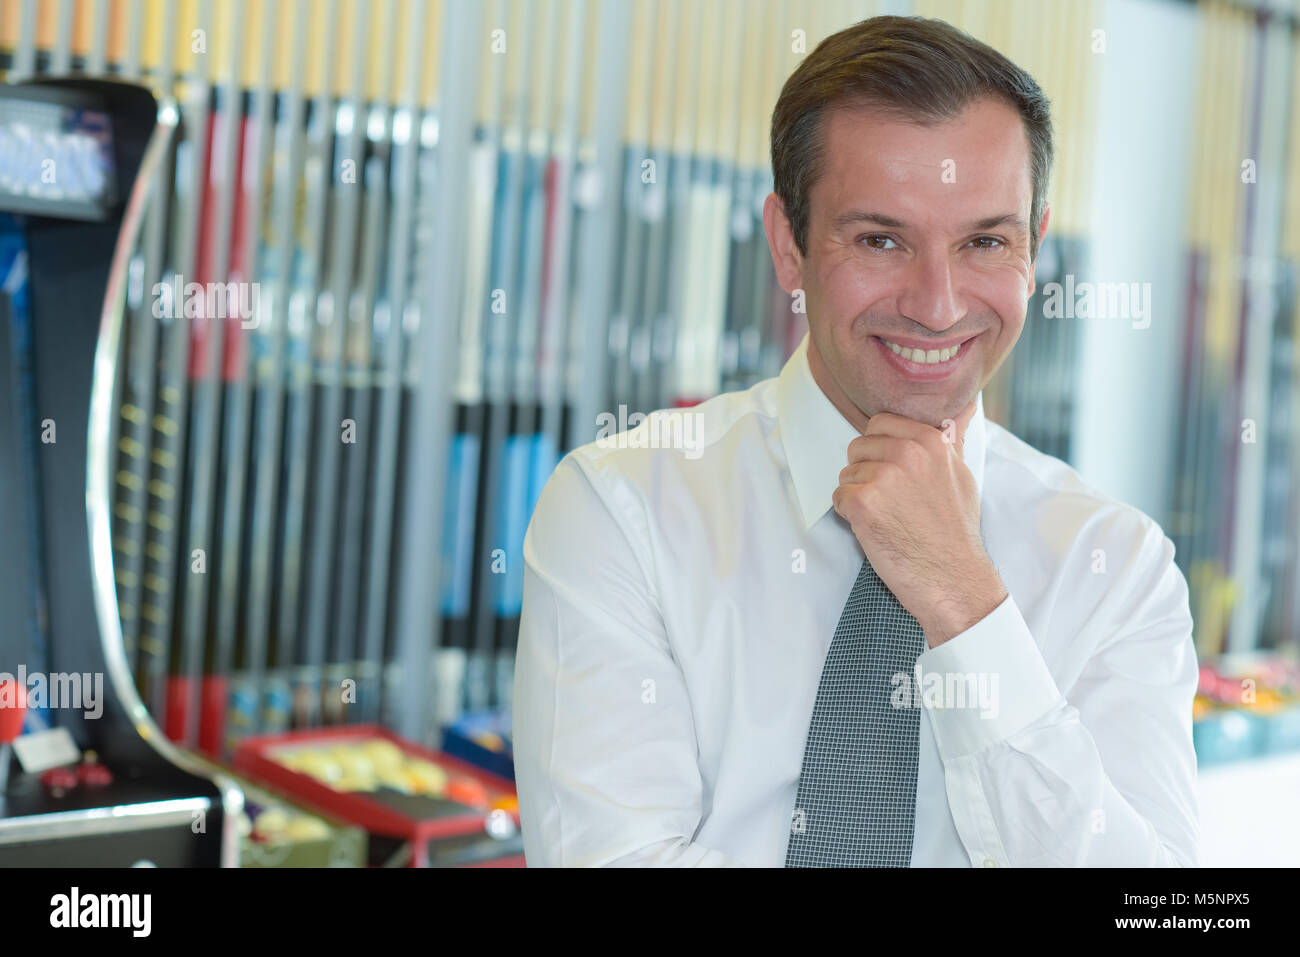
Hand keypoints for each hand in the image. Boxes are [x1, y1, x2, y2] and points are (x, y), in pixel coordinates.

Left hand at [832, 400, 1006, 646]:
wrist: (952, 578)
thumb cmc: (956, 530)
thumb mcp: (962, 476)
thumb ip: (952, 440)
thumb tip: (964, 408)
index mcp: (929, 441)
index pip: (880, 423)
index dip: (879, 449)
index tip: (893, 473)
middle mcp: (906, 453)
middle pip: (858, 446)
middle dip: (865, 471)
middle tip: (890, 501)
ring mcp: (883, 477)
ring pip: (846, 474)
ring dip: (858, 495)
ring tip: (887, 517)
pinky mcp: (863, 503)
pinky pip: (839, 497)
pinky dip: (850, 515)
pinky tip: (876, 529)